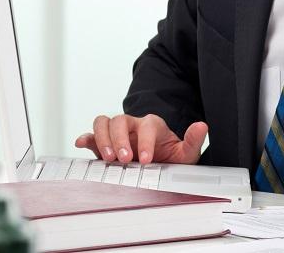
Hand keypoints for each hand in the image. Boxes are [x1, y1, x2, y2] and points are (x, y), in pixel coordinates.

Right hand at [74, 114, 207, 164]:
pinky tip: (82, 144)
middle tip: (125, 160)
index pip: (147, 126)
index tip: (147, 160)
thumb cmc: (170, 157)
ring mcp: (117, 132)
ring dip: (103, 138)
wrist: (158, 164)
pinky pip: (92, 134)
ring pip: (105, 122)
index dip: (145, 142)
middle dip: (121, 139)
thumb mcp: (185, 153)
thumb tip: (202, 125)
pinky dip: (86, 137)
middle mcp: (133, 125)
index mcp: (152, 125)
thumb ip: (193, 141)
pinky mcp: (104, 142)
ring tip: (108, 158)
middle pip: (121, 120)